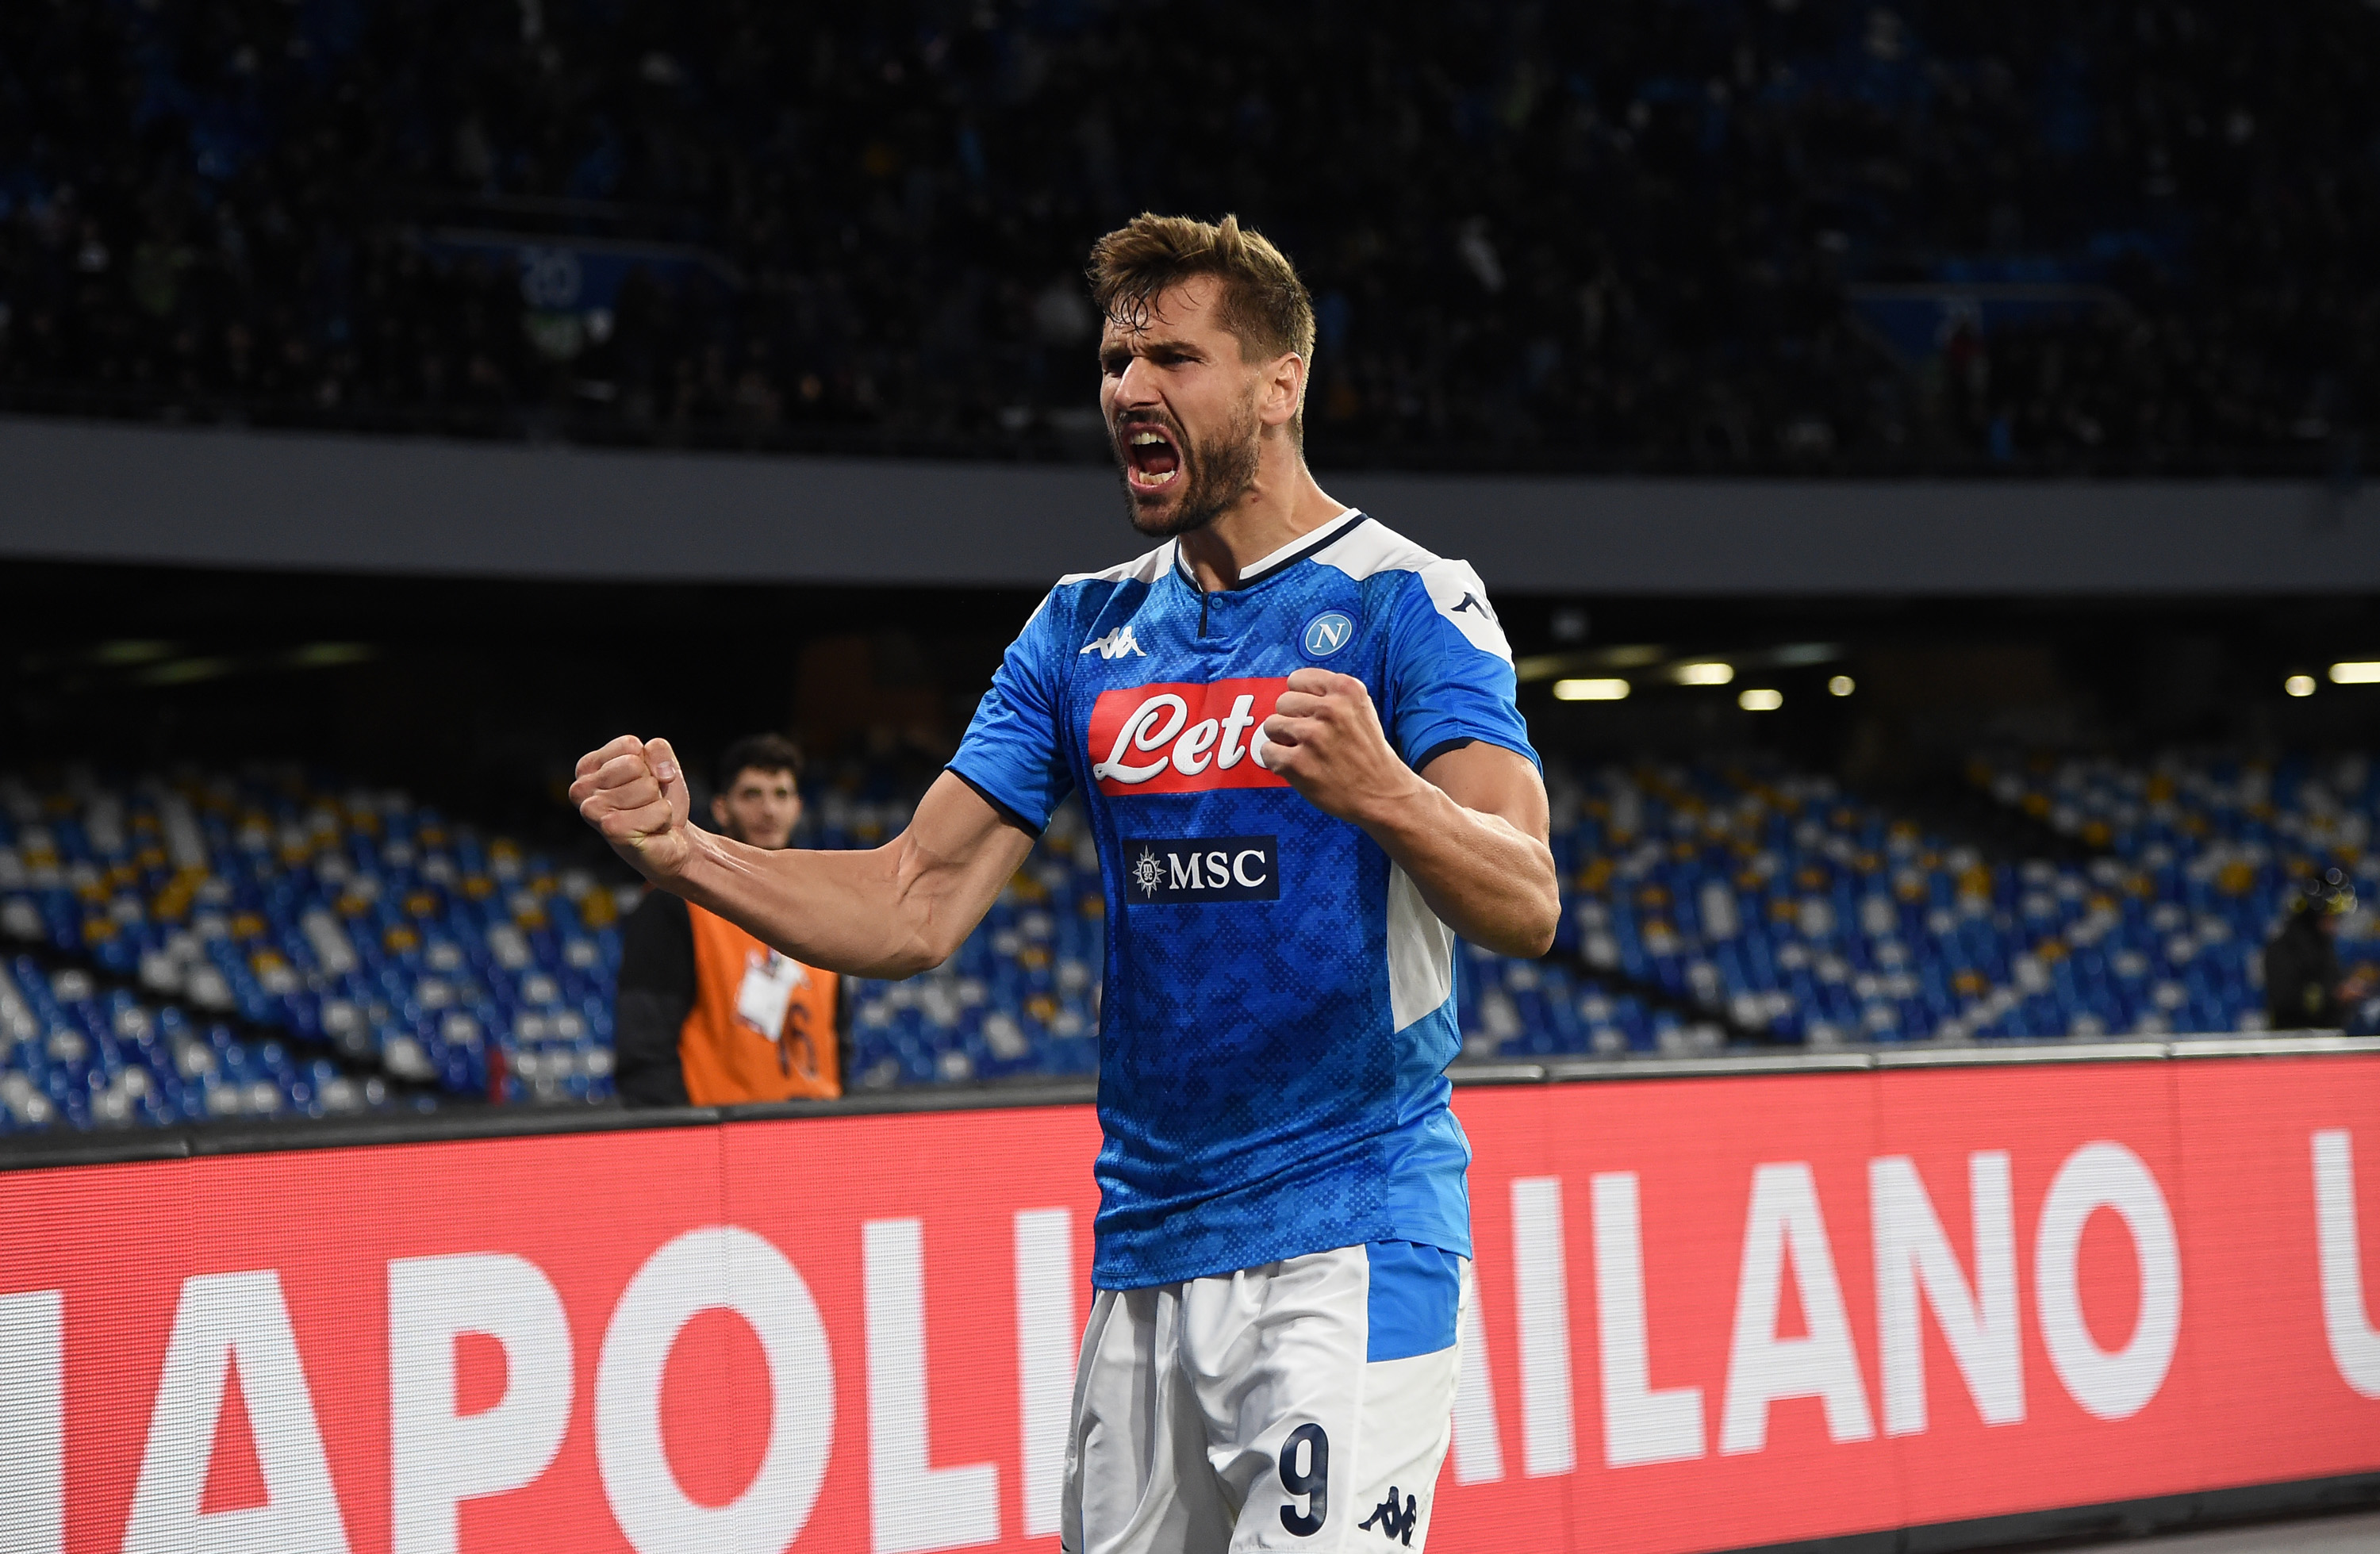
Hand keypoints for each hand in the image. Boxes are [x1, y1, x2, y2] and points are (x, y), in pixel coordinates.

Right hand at [569, 735, 697, 880]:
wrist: (669, 840)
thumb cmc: (658, 801)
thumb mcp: (661, 765)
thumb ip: (659, 750)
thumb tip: (662, 772)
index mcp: (588, 767)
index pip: (629, 745)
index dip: (647, 763)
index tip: (641, 782)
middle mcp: (581, 788)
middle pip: (635, 765)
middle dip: (652, 784)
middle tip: (645, 803)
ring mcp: (592, 810)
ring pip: (647, 787)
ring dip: (657, 803)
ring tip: (647, 816)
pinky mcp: (610, 830)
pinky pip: (657, 810)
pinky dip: (663, 819)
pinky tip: (649, 830)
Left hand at [1259, 668, 1422, 822]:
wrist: (1383, 794)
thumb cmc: (1368, 752)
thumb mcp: (1361, 709)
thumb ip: (1329, 695)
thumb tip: (1291, 692)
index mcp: (1347, 690)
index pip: (1297, 679)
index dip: (1300, 699)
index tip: (1310, 714)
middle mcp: (1330, 709)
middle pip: (1282, 702)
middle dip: (1291, 720)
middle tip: (1310, 739)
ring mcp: (1313, 736)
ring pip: (1271, 725)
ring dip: (1283, 740)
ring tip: (1305, 752)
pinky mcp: (1297, 763)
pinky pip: (1267, 751)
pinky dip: (1277, 761)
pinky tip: (1299, 767)